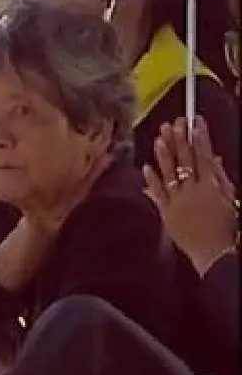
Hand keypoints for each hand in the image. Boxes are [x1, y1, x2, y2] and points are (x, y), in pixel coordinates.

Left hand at [144, 117, 237, 273]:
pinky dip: (151, 180)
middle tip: (173, 123)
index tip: (194, 122)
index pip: (204, 155)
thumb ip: (220, 177)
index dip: (199, 137)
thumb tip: (213, 157)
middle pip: (185, 160)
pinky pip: (158, 194)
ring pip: (169, 173)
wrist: (215, 253)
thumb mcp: (229, 198)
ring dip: (163, 154)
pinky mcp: (167, 213)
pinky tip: (146, 166)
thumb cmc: (226, 227)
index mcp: (211, 186)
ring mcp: (178, 201)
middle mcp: (193, 191)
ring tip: (158, 137)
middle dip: (179, 139)